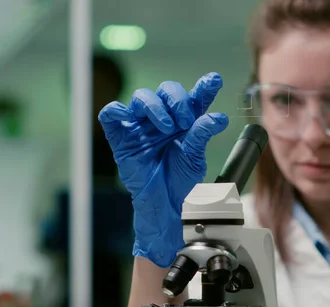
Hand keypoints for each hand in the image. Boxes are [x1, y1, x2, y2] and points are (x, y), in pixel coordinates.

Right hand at [98, 72, 228, 267]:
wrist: (166, 203)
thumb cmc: (181, 180)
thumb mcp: (195, 156)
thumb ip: (202, 134)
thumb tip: (217, 117)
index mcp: (185, 120)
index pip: (194, 97)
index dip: (204, 87)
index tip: (215, 80)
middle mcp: (163, 118)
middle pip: (166, 91)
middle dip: (177, 101)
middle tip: (186, 121)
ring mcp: (141, 125)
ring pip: (141, 97)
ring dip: (156, 107)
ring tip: (168, 127)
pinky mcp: (121, 136)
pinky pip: (111, 113)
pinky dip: (117, 110)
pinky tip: (129, 116)